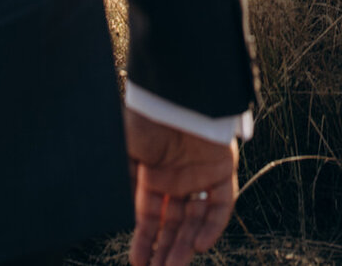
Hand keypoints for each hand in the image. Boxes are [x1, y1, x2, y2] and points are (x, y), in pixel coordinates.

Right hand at [125, 107, 237, 265]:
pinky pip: (221, 205)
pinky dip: (212, 226)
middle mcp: (177, 178)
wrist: (176, 92)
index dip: (144, 240)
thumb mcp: (123, 152)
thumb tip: (118, 215)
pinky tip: (198, 245)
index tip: (138, 263)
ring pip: (195, 220)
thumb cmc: (146, 117)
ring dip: (185, 245)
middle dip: (164, 249)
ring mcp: (200, 175)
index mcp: (152, 175)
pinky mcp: (223, 169)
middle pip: (173, 223)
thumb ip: (122, 182)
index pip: (150, 216)